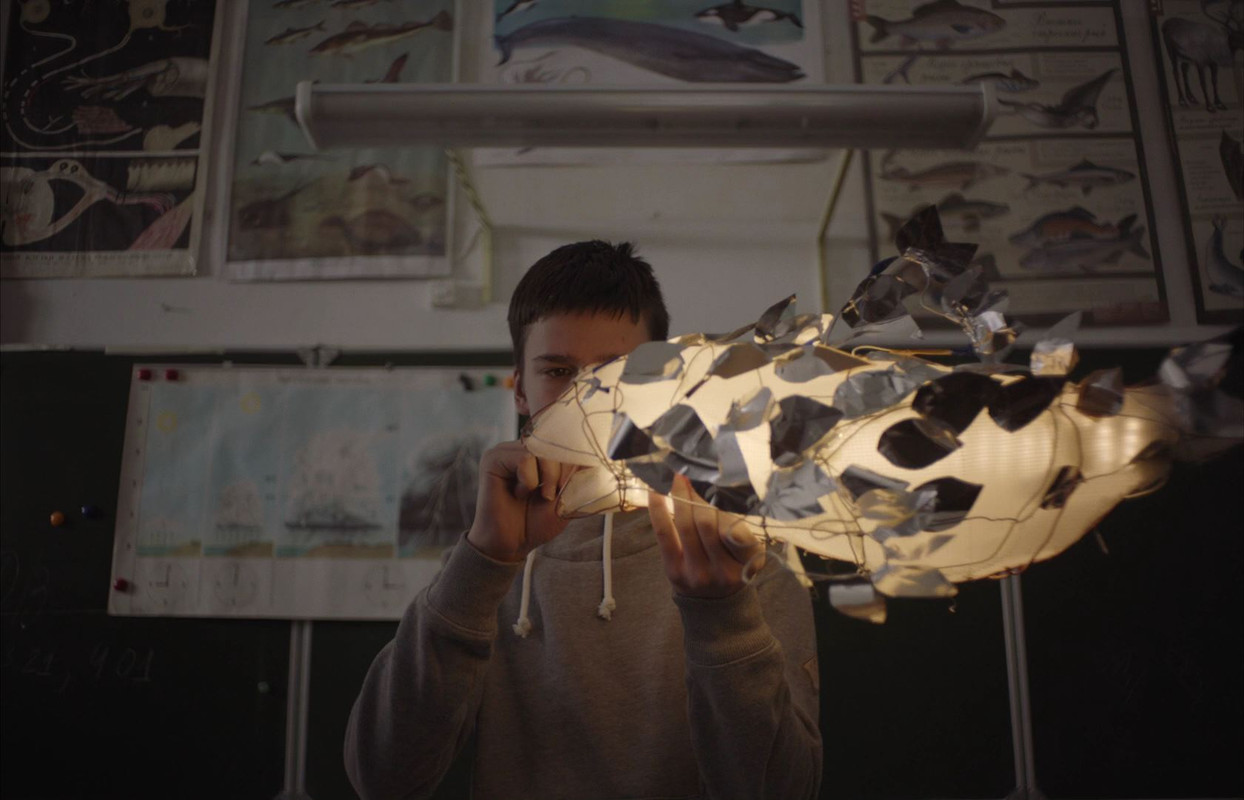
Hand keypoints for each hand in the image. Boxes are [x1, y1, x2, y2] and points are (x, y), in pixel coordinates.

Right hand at [467, 440, 576, 561]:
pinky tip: (519, 493)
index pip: (562, 442)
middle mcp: (520, 448)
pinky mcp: (493, 459)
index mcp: (536, 454)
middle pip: (553, 443)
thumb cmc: (536, 522)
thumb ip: (577, 475)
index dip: (572, 462)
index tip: (567, 486)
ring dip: (546, 477)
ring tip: (534, 495)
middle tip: (549, 495)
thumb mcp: (565, 497)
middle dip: (559, 472)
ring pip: (540, 449)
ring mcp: (506, 451)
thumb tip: (593, 457)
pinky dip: (528, 480)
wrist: (512, 544)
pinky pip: (523, 458)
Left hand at [648, 474, 764, 598]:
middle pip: (707, 524)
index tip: (714, 486)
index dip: (722, 508)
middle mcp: (723, 572)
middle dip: (697, 497)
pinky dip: (658, 510)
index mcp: (748, 563)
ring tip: (678, 480)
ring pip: (686, 526)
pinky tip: (656, 491)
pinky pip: (664, 534)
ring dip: (680, 498)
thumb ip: (738, 530)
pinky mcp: (674, 571)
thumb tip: (712, 492)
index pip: (736, 533)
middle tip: (691, 477)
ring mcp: (697, 573)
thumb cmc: (733, 566)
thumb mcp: (748, 553)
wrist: (714, 602)